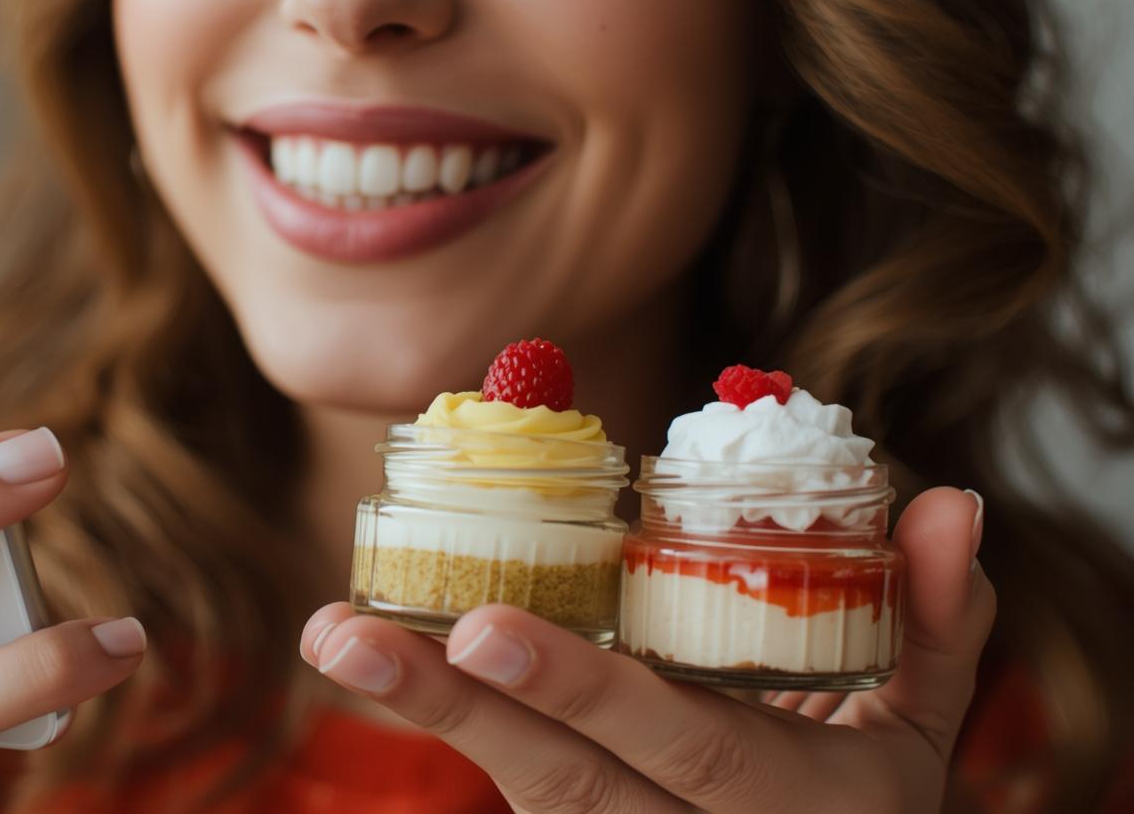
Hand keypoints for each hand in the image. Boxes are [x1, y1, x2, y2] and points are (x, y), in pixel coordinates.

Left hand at [303, 488, 991, 811]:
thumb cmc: (867, 804)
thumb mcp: (921, 730)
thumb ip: (941, 622)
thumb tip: (948, 502)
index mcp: (796, 808)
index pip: (681, 746)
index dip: (583, 689)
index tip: (481, 623)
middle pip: (564, 785)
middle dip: (457, 710)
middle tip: (350, 638)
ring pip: (527, 794)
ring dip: (429, 714)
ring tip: (337, 640)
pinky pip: (524, 793)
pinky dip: (457, 726)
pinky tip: (381, 659)